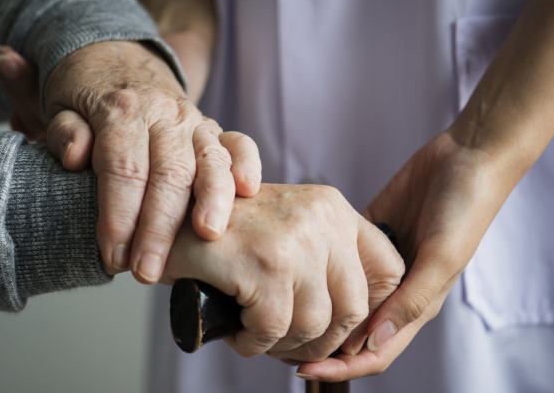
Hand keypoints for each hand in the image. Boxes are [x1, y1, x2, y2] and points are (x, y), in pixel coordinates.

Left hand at [0, 43, 261, 281]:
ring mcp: (194, 121)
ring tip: (208, 236)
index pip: (123, 168)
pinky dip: (246, 164)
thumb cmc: (87, 95)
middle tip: (147, 271)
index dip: (118, 216)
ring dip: (212, 200)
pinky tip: (248, 191)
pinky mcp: (214, 129)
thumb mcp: (60, 106)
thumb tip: (77, 155)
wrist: (117, 60)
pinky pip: (239, 143)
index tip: (112, 256)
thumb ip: (65, 131)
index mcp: (122, 110)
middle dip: (159, 227)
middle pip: (168, 173)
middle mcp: (164, 114)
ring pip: (209, 160)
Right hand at [160, 184, 404, 360]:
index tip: (340, 331)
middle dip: (322, 341)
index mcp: (333, 208)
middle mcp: (321, 218)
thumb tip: (362, 324)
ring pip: (314, 325)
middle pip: (353, 309)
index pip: (388, 270)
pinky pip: (272, 331)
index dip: (371, 312)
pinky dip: (253, 344)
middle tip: (289, 345)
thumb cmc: (225, 234)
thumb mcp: (287, 230)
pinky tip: (237, 333)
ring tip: (256, 335)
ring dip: (283, 345)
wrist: (165, 218)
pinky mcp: (263, 265)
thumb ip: (327, 259)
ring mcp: (294, 240)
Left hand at [296, 132, 511, 380]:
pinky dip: (319, 267)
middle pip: (352, 332)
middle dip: (319, 345)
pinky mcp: (369, 234)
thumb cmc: (465, 208)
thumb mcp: (442, 256)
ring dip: (316, 308)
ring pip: (341, 298)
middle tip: (279, 344)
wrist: (468, 157)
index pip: (375, 351)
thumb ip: (412, 299)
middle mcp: (395, 290)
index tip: (302, 371)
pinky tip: (294, 266)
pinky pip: (338, 257)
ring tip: (280, 308)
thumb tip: (374, 340)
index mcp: (416, 304)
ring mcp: (380, 263)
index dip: (341, 368)